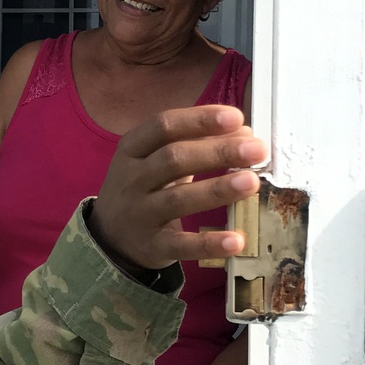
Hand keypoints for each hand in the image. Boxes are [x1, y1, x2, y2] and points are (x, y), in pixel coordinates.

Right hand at [88, 105, 265, 268]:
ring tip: (251, 182)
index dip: (199, 120)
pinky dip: (209, 243)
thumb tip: (245, 135)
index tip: (236, 117)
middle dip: (217, 152)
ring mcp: (140, 214)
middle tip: (256, 149)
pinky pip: (181, 245)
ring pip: (178, 199)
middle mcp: (132, 179)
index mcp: (132, 148)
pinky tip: (237, 240)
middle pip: (173, 159)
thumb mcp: (157, 159)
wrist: (108, 236)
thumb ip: (198, 143)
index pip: (163, 126)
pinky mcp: (152, 246)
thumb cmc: (143, 187)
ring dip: (217, 189)